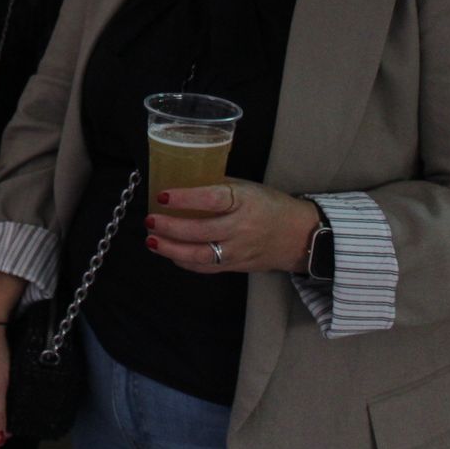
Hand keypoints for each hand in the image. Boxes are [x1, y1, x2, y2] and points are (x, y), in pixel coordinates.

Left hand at [145, 179, 319, 273]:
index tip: (163, 195)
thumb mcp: (247, 187)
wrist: (300, 236)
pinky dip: (185, 262)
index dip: (185, 198)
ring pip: (201, 255)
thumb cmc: (270, 205)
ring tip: (151, 240)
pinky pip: (207, 267)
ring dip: (172, 249)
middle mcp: (241, 228)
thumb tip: (183, 180)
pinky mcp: (236, 267)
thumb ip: (218, 186)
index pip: (211, 200)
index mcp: (244, 201)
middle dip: (170, 227)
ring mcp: (238, 251)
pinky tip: (170, 253)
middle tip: (149, 220)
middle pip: (200, 231)